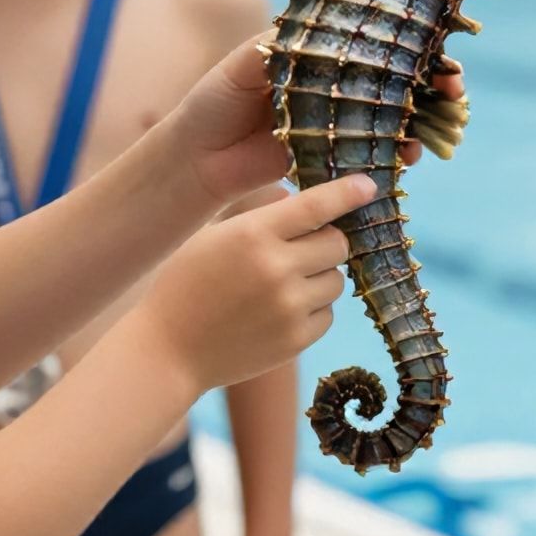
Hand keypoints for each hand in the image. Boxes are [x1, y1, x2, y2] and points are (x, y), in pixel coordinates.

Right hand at [131, 173, 376, 392]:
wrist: (167, 350)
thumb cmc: (186, 284)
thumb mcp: (214, 236)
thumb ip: (261, 219)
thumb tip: (307, 204)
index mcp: (253, 234)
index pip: (316, 205)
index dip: (347, 193)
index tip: (368, 186)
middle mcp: (277, 268)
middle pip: (337, 242)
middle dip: (326, 241)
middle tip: (302, 248)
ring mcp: (290, 307)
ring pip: (337, 279)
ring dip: (321, 276)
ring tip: (285, 284)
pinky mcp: (297, 339)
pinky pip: (328, 314)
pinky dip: (313, 309)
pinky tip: (280, 311)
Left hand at [168, 32, 465, 204]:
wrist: (195, 158)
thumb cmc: (214, 102)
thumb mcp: (242, 65)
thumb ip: (277, 48)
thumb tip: (316, 31)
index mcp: (317, 55)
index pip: (373, 41)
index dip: (410, 44)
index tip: (437, 52)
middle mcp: (333, 85)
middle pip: (395, 79)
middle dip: (431, 84)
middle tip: (452, 90)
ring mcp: (336, 123)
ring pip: (392, 118)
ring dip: (419, 123)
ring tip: (426, 133)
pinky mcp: (332, 158)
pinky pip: (373, 154)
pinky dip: (395, 156)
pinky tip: (406, 157)